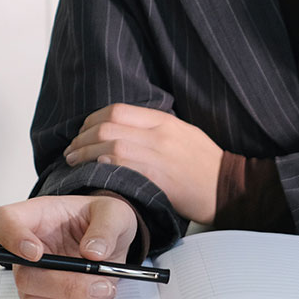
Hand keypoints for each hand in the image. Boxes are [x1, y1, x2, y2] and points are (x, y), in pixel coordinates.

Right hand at [0, 193, 137, 298]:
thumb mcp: (114, 211)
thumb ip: (107, 226)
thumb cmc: (101, 219)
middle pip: (22, 276)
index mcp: (36, 217)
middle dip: (63, 285)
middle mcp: (27, 250)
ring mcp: (32, 277)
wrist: (109, 239)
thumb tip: (94, 252)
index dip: (11, 238)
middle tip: (99, 282)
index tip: (37, 252)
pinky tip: (93, 296)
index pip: (2, 221)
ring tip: (104, 287)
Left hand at [65, 103, 224, 223]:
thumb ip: (155, 128)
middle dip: (82, 137)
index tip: (83, 130)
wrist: (227, 187)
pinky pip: (121, 168)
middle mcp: (159, 134)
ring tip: (73, 161)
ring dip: (84, 154)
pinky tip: (91, 173)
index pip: (118, 110)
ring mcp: (158, 155)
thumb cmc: (205, 164)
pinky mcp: (157, 178)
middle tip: (72, 148)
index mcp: (164, 121)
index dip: (92, 120)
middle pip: (108, 126)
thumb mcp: (183, 133)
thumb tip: (125, 127)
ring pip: (109, 146)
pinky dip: (100, 168)